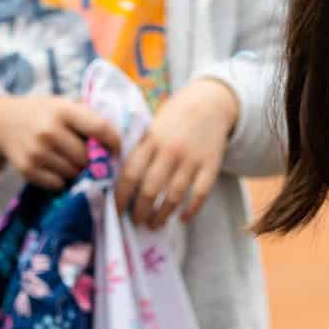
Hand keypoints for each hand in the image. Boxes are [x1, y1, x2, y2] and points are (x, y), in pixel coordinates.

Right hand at [0, 92, 123, 191]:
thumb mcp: (63, 105)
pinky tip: (57, 167)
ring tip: (73, 161)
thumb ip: (88, 117)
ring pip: (73, 172)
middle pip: (87, 157)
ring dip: (78, 171)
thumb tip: (121, 139)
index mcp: (63, 110)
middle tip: (95, 160)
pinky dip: (62, 179)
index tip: (118, 149)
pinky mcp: (27, 169)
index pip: (99, 128)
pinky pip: (58, 183)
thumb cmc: (43, 113)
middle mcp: (49, 130)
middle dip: (94, 161)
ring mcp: (37, 151)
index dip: (114, 142)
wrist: (4, 122)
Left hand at [116, 79, 238, 228]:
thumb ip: (139, 151)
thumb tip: (117, 183)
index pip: (130, 173)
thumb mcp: (151, 128)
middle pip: (150, 190)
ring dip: (161, 216)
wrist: (209, 103)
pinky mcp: (211, 165)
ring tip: (154, 224)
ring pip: (173, 196)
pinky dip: (191, 210)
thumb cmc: (173, 120)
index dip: (121, 196)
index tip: (117, 210)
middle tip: (136, 221)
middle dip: (140, 211)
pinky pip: (200, 194)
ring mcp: (192, 159)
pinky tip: (183, 218)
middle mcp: (170, 150)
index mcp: (151, 140)